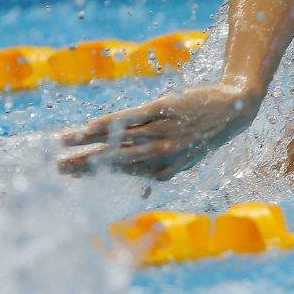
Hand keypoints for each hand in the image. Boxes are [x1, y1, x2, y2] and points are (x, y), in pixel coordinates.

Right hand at [59, 83, 258, 179]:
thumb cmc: (207, 132)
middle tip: (58, 168)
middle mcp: (163, 153)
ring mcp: (164, 131)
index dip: (98, 173)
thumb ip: (163, 169)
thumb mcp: (188, 158)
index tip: (74, 174)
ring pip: (120, 139)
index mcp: (167, 170)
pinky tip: (91, 126)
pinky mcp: (165, 109)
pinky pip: (133, 118)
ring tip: (64, 142)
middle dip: (86, 165)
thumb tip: (142, 186)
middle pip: (117, 160)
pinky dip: (110, 123)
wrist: (235, 106)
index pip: (124, 173)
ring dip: (89, 142)